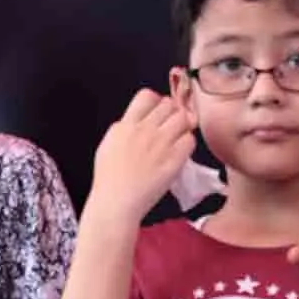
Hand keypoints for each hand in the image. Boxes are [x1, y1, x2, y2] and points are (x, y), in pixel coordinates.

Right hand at [88, 90, 195, 222]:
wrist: (116, 203)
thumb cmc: (108, 179)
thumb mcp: (108, 145)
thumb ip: (124, 129)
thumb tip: (136, 121)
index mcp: (126, 125)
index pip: (147, 96)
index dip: (156, 102)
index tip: (158, 112)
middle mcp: (144, 130)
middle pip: (168, 105)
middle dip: (172, 113)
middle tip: (171, 126)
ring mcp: (160, 145)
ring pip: (183, 118)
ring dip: (182, 126)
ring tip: (177, 138)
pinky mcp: (173, 160)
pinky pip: (190, 140)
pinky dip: (187, 144)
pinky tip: (180, 153)